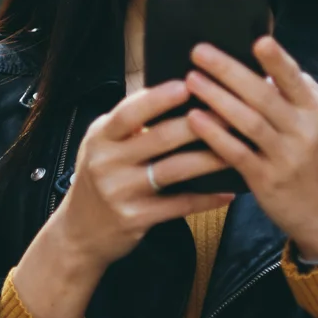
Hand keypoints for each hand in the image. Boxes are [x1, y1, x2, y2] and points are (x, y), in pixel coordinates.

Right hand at [13, 80, 233, 317]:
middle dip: (199, 124)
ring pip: (174, 170)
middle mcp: (107, 162)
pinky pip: (179, 205)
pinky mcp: (135, 218)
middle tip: (230, 113)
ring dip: (210, 158)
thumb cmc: (101, 177)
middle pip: (159, 138)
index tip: (188, 84)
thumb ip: (131, 123)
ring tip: (238, 148)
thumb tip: (177, 92)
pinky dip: (206, 198)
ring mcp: (120, 192)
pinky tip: (228, 191)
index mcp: (101, 137)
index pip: (130, 112)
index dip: (158, 98)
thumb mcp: (103, 145)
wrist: (79, 232)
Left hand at [185, 37, 317, 259]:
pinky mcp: (267, 180)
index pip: (296, 79)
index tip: (258, 40)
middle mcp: (304, 131)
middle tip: (200, 51)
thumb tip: (269, 67)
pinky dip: (215, 135)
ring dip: (217, 98)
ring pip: (248, 122)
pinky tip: (195, 119)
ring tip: (192, 79)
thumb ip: (300, 94)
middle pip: (264, 96)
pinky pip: (237, 153)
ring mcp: (286, 157)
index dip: (277, 61)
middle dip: (229, 71)